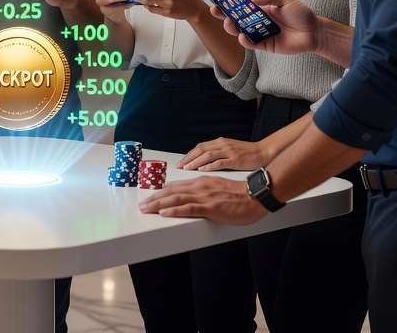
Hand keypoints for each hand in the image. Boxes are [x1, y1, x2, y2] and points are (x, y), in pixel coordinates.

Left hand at [139, 176, 266, 224]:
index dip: (161, 192)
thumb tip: (192, 198)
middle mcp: (200, 187)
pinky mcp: (210, 207)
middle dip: (154, 198)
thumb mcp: (217, 188)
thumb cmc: (239, 195)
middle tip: (141, 205)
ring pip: (176, 199)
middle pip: (171, 192)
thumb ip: (204, 191)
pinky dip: (174, 210)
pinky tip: (164, 213)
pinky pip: (188, 208)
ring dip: (158, 204)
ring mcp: (204, 197)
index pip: (176, 186)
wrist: (255, 196)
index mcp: (201, 182)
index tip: (150, 197)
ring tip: (146, 209)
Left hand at [179, 138, 269, 170]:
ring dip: (196, 162)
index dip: (189, 154)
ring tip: (187, 168)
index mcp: (220, 142)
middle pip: (200, 149)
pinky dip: (209, 166)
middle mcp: (222, 145)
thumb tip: (203, 160)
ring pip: (207, 155)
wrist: (264, 151)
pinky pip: (219, 162)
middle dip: (188, 158)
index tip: (181, 162)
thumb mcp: (229, 149)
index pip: (200, 147)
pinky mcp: (235, 159)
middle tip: (180, 166)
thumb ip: (218, 153)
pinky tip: (202, 170)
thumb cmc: (247, 153)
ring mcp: (229, 152)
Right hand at [211, 0, 318, 53]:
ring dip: (232, 28)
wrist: (314, 31)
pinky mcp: (265, 45)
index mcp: (260, 9)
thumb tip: (252, 0)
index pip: (241, 6)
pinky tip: (243, 36)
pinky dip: (245, 41)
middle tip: (217, 12)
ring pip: (240, 32)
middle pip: (236, 19)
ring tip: (229, 23)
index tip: (218, 0)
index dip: (229, 4)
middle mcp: (257, 21)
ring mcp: (260, 34)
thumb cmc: (301, 14)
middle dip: (224, 16)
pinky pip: (251, 44)